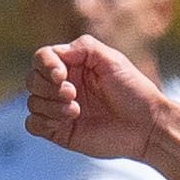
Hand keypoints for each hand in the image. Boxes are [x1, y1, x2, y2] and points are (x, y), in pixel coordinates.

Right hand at [28, 35, 167, 161]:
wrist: (146, 126)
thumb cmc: (133, 90)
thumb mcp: (112, 60)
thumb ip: (84, 47)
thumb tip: (57, 53)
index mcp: (73, 66)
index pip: (42, 58)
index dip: (46, 65)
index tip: (61, 75)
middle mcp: (63, 86)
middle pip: (33, 80)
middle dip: (48, 87)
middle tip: (73, 94)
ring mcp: (60, 109)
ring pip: (33, 102)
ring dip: (50, 105)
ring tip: (76, 111)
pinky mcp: (60, 131)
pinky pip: (33, 125)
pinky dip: (41, 122)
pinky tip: (64, 122)